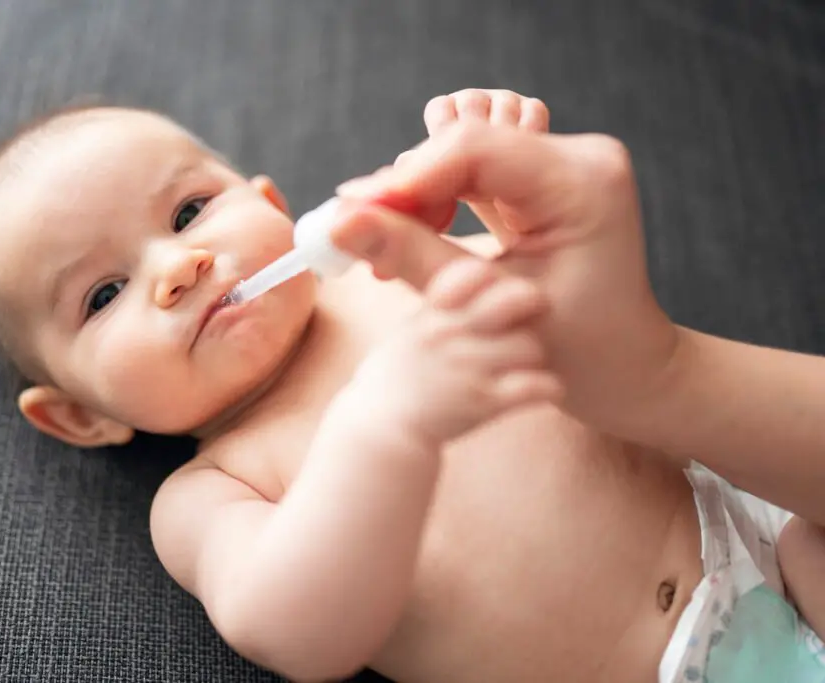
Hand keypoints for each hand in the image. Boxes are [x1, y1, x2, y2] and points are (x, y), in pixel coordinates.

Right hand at [331, 92, 679, 433]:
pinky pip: (481, 167)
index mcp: (583, 183)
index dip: (405, 176)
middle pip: (467, 144)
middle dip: (408, 187)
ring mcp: (572, 163)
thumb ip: (410, 253)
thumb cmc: (573, 351)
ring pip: (467, 152)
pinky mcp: (554, 176)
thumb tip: (338, 221)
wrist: (624, 368)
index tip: (350, 208)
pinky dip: (443, 195)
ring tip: (393, 239)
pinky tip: (419, 227)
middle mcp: (584, 158)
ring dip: (422, 191)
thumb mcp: (484, 302)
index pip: (474, 150)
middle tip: (362, 230)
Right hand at [352, 257, 561, 445]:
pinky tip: (545, 390)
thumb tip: (470, 285)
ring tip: (527, 366)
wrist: (378, 435)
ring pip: (530, 345)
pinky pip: (536, 385)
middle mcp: (448, 334)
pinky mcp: (484, 402)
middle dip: (531, 307)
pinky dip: (548, 387)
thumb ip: (437, 310)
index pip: (472, 271)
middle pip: (515, 299)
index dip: (495, 277)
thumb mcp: (406, 336)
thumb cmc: (393, 385)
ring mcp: (467, 367)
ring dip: (535, 358)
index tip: (500, 290)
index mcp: (430, 315)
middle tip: (532, 320)